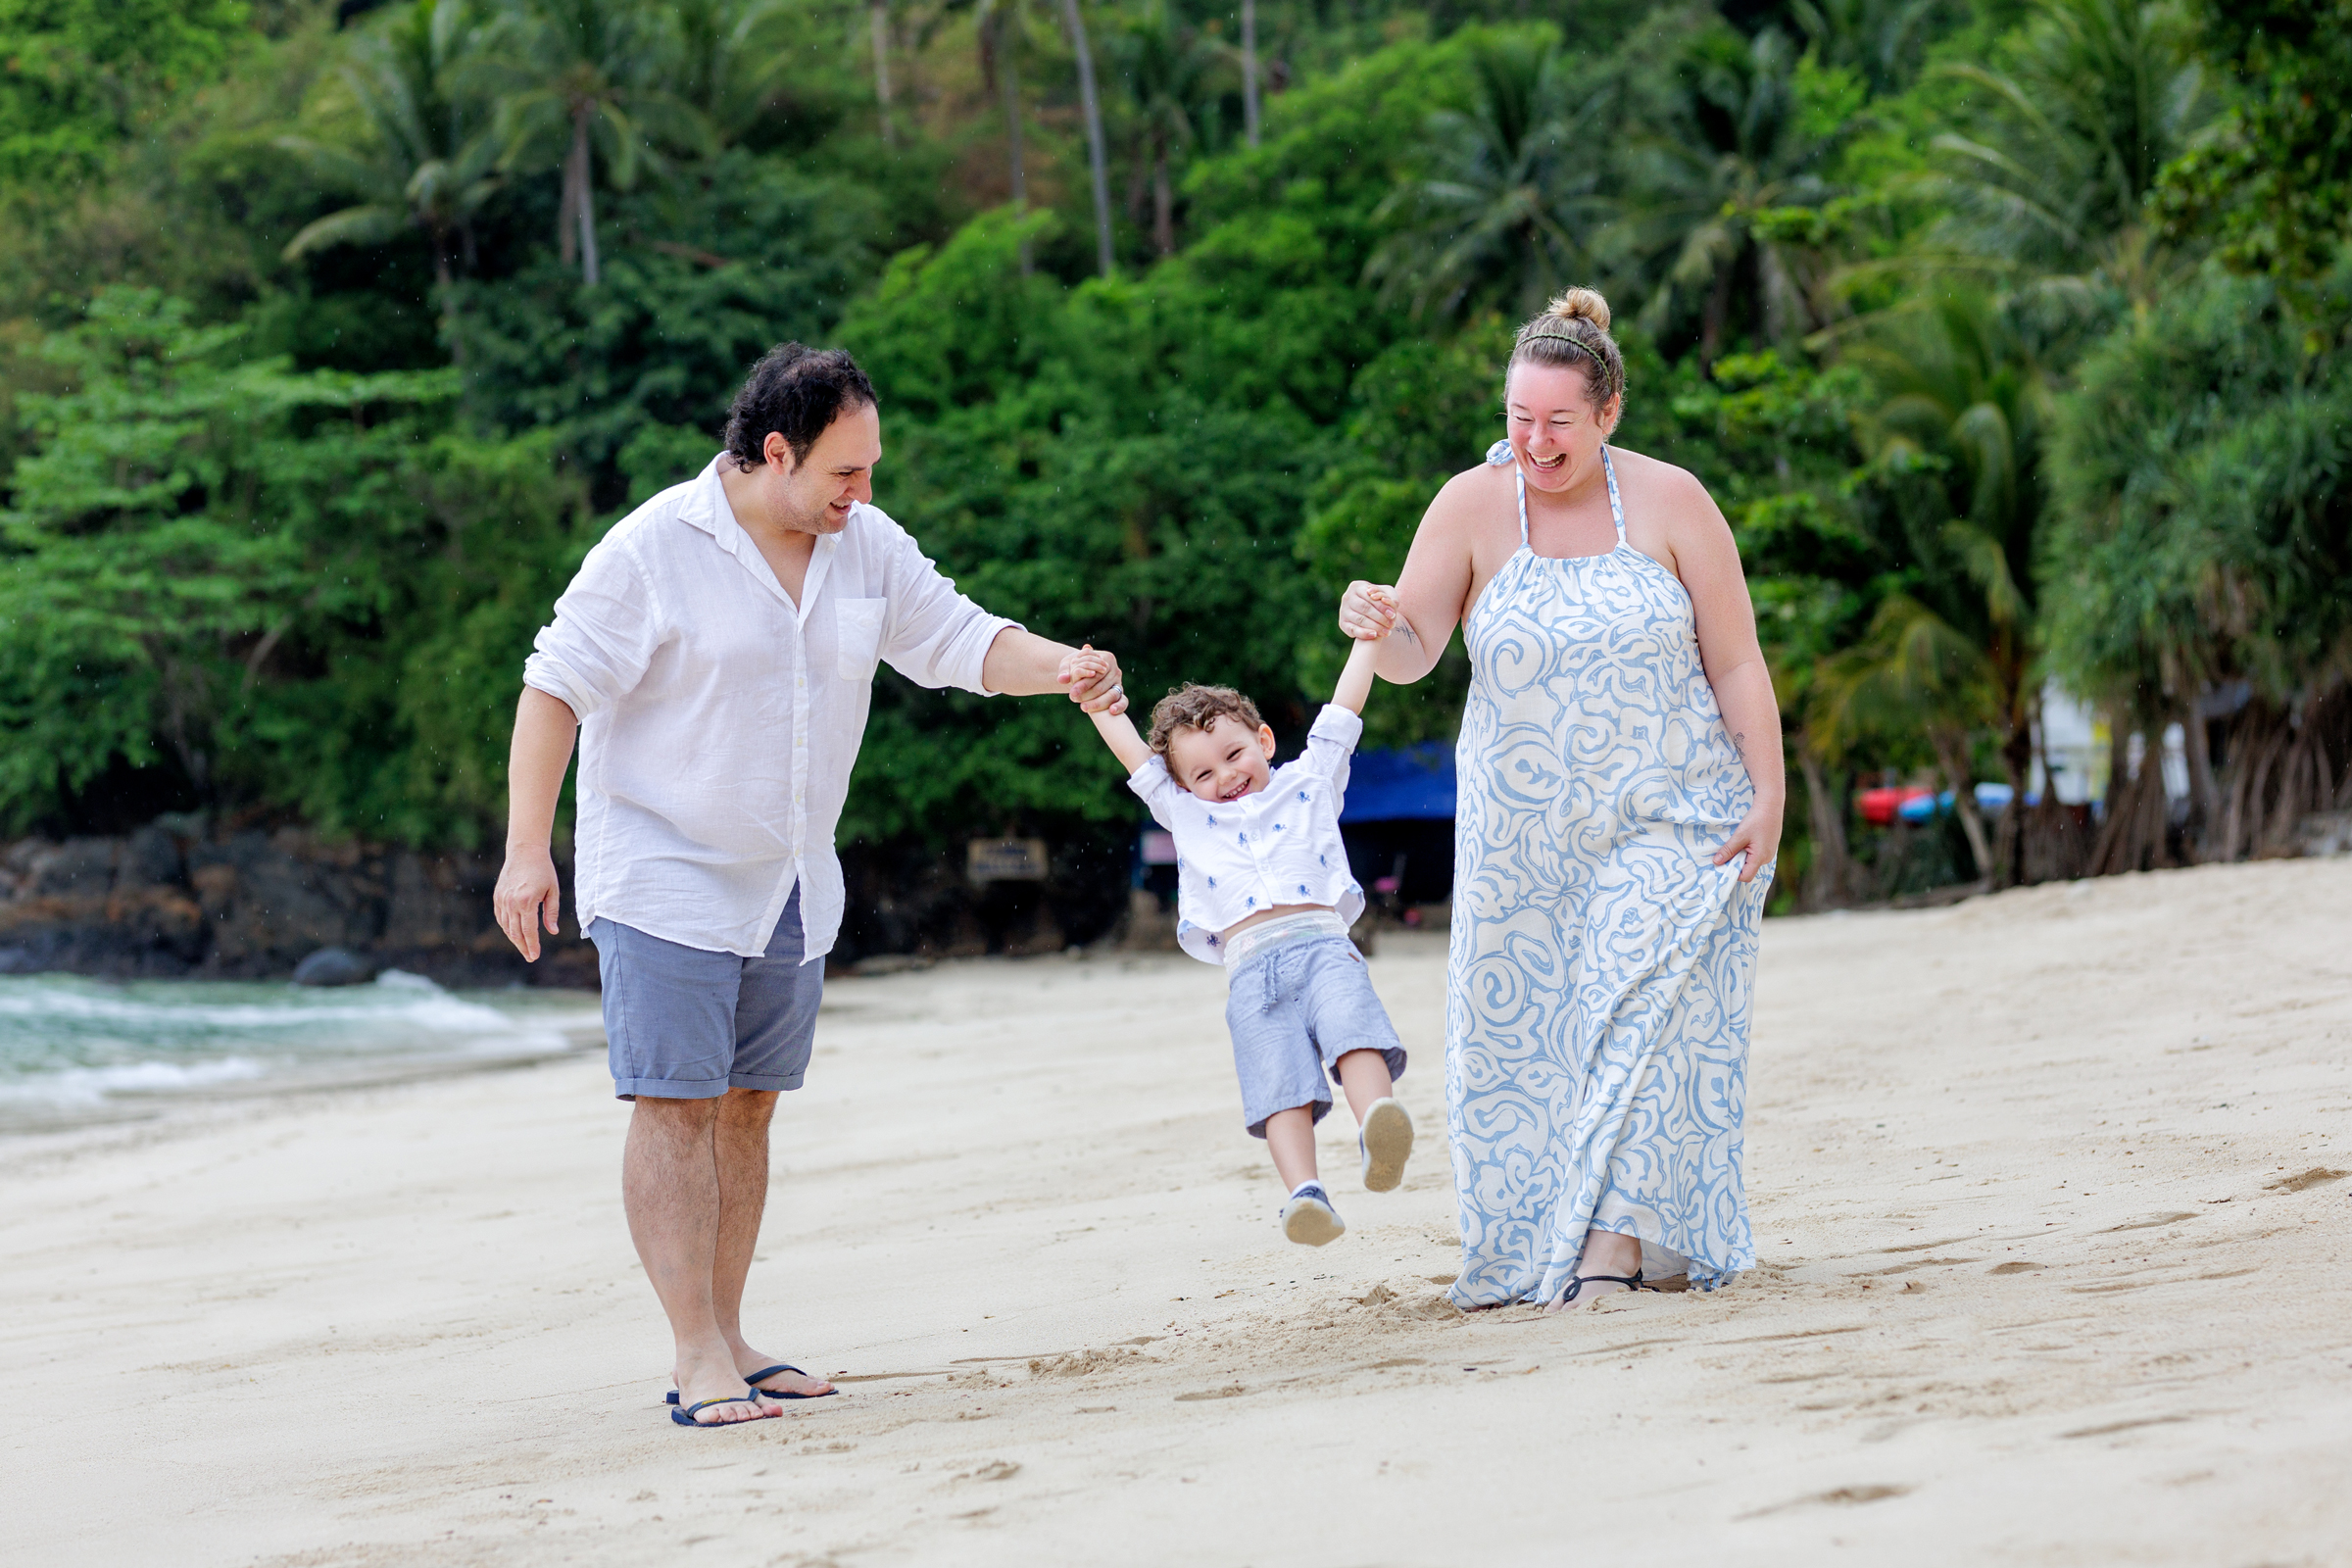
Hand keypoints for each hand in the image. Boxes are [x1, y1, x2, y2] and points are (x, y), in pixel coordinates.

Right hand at [494, 843, 561, 961]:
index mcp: (527, 902)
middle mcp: (512, 902)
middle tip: (531, 957)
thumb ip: (551, 912)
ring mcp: (502, 900)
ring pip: (506, 927)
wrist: (525, 852)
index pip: (529, 930)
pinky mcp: (498, 896)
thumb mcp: (552, 891)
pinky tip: (514, 933)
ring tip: (524, 948)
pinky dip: (507, 928)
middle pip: (516, 932)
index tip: (535, 956)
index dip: (532, 945)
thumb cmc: (543, 870)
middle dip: (524, 947)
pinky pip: (501, 918)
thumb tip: (553, 932)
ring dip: (515, 939)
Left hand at [1060, 643, 1127, 715]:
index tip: (1073, 692)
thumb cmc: (1075, 666)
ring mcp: (1118, 682)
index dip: (1084, 684)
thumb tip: (1062, 679)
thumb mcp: (1068, 664)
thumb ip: (1064, 671)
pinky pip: (1123, 701)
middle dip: (1087, 694)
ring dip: (1098, 703)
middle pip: (1102, 685)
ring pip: (1111, 694)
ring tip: (1084, 707)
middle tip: (1075, 700)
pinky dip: (1119, 706)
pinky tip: (1112, 711)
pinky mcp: (1120, 693)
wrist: (1083, 672)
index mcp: (1106, 658)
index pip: (1095, 673)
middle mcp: (1115, 670)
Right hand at [1339, 581, 1399, 640]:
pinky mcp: (1342, 623)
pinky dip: (1363, 633)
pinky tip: (1374, 635)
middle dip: (1380, 617)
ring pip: (1359, 619)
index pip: (1370, 597)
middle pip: (1364, 608)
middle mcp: (1347, 597)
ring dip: (1375, 626)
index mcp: (1357, 586)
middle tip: (1391, 625)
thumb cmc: (1381, 601)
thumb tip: (1385, 601)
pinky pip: (1352, 630)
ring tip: (1387, 632)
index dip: (1382, 606)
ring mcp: (1343, 611)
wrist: (1373, 613)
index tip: (1393, 614)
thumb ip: (1391, 597)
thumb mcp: (1388, 595)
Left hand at [1713, 798, 1783, 882]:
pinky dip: (1747, 851)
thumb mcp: (1739, 835)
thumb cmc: (1756, 819)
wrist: (1771, 806)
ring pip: (1751, 862)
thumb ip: (1728, 850)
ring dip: (1741, 857)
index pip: (1745, 876)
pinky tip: (1743, 841)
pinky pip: (1755, 855)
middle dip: (1735, 864)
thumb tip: (1716, 862)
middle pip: (1748, 869)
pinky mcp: (1768, 847)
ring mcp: (1769, 853)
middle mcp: (1766, 858)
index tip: (1722, 865)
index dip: (1733, 873)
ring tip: (1735, 845)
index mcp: (1760, 858)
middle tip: (1725, 853)